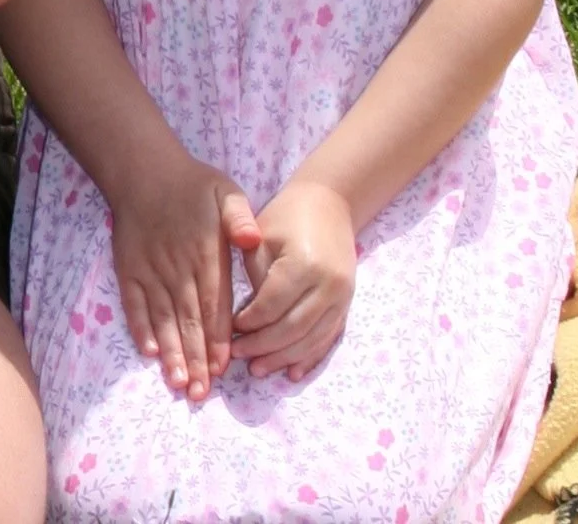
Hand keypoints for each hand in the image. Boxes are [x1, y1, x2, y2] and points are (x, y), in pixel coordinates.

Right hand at [107, 155, 262, 401]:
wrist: (143, 170)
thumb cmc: (192, 185)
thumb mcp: (226, 191)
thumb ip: (240, 217)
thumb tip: (253, 238)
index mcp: (205, 255)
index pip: (214, 306)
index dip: (218, 339)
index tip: (223, 368)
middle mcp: (177, 269)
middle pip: (188, 320)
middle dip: (195, 358)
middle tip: (200, 393)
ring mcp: (150, 271)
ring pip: (162, 318)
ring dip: (170, 351)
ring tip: (177, 381)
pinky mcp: (129, 270)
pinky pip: (134, 304)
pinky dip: (140, 328)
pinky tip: (148, 352)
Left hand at [231, 179, 356, 381]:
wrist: (329, 204)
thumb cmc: (285, 217)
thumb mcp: (261, 236)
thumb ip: (256, 276)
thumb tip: (246, 320)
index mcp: (303, 263)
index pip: (273, 305)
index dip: (250, 322)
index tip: (230, 329)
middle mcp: (329, 284)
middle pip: (293, 328)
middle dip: (263, 346)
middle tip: (238, 356)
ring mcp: (343, 297)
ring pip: (312, 339)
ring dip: (283, 357)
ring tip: (258, 369)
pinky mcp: (347, 304)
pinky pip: (328, 338)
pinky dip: (309, 357)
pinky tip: (292, 372)